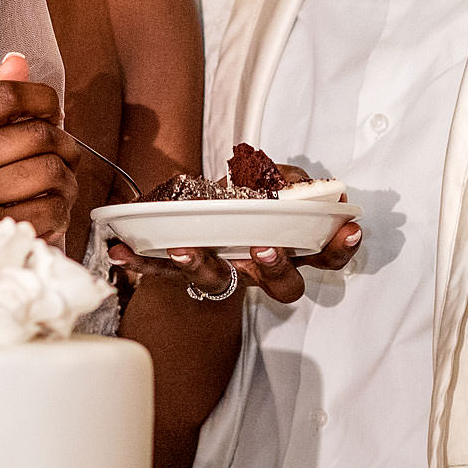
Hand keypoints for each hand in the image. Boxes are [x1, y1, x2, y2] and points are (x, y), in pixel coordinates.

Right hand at [0, 55, 81, 248]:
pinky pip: (49, 209)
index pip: (3, 94)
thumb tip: (17, 60)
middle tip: (64, 158)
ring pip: (49, 170)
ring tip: (58, 189)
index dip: (42, 97)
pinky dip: (60, 212)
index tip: (53, 112)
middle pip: (36, 133)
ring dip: (67, 181)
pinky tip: (48, 216)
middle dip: (64, 146)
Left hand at [110, 162, 364, 303]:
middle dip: (275, 269)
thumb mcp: (269, 180)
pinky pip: (160, 273)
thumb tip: (300, 183)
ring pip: (217, 284)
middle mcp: (258, 268)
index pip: (325, 256)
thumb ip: (286, 179)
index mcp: (288, 246)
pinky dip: (139, 264)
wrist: (196, 205)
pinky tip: (119, 251)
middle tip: (262, 248)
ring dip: (200, 267)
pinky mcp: (181, 270)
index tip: (348, 227)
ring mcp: (221, 272)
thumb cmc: (242, 196)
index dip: (340, 247)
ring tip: (184, 248)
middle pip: (282, 287)